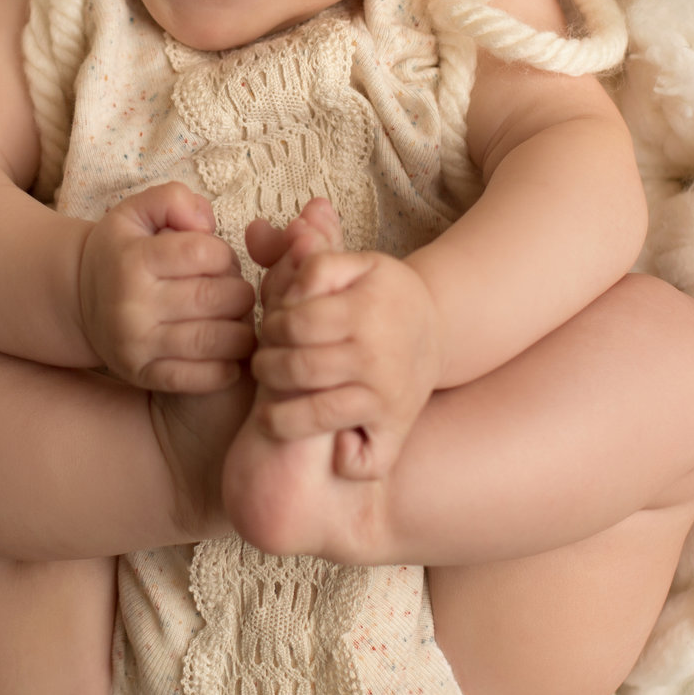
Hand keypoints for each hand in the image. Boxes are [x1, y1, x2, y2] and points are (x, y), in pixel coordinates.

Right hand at [77, 183, 256, 391]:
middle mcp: (131, 305)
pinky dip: (227, 368)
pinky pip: (201, 378)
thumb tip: (207, 225)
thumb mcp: (137, 211)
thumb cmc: (122, 252)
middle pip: (217, 298)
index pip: (206, 254)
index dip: (224, 255)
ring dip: (241, 330)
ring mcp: (137, 345)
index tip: (217, 261)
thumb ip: (174, 200)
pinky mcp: (144, 375)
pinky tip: (226, 353)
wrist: (79, 299)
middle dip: (239, 293)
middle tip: (233, 292)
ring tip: (234, 321)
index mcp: (133, 260)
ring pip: (216, 340)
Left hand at [245, 198, 441, 478]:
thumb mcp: (351, 264)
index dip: (270, 326)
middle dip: (266, 369)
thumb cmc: (380, 295)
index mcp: (364, 309)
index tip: (269, 329)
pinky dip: (344, 460)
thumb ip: (305, 256)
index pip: (291, 324)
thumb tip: (256, 235)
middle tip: (264, 367)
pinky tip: (328, 443)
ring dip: (278, 416)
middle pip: (295, 370)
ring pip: (314, 416)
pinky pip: (362, 459)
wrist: (437, 329)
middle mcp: (376, 354)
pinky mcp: (395, 428)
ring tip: (269, 406)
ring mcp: (386, 395)